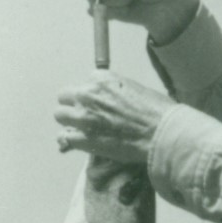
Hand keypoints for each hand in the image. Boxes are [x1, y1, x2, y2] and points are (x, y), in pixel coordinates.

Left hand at [55, 73, 172, 162]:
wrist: (161, 135)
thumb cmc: (157, 112)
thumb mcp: (135, 89)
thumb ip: (115, 91)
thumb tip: (111, 101)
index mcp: (101, 79)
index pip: (84, 84)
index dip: (91, 97)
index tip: (100, 106)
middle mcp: (88, 94)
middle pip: (65, 96)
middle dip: (75, 106)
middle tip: (88, 118)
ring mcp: (83, 116)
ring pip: (60, 115)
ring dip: (70, 122)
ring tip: (83, 131)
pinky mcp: (83, 138)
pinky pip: (65, 137)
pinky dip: (72, 140)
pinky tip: (83, 143)